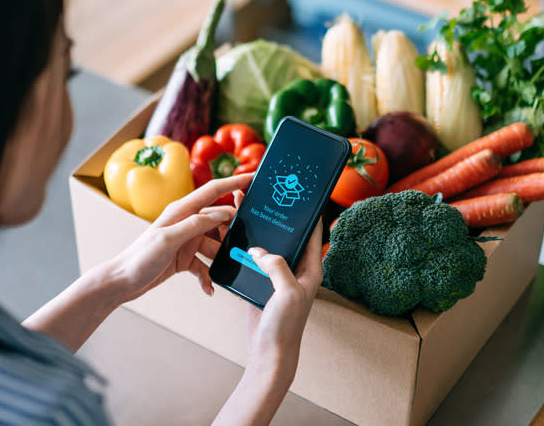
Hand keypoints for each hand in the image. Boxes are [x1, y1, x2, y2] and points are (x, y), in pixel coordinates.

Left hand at [110, 173, 252, 302]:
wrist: (122, 282)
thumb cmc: (140, 258)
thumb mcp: (169, 239)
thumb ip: (196, 224)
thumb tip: (224, 213)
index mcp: (181, 210)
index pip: (213, 191)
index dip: (234, 182)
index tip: (253, 178)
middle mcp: (186, 222)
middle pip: (219, 220)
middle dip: (234, 230)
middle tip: (249, 240)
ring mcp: (186, 240)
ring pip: (215, 245)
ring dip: (222, 258)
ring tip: (231, 268)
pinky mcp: (185, 258)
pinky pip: (204, 265)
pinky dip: (208, 277)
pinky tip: (210, 289)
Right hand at [212, 192, 323, 425]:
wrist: (269, 352)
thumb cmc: (286, 326)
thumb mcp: (287, 293)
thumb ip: (277, 267)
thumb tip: (259, 251)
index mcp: (310, 268)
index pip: (313, 232)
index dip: (308, 212)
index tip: (300, 191)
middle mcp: (296, 269)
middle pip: (286, 234)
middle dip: (275, 215)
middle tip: (262, 193)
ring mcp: (278, 276)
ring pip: (267, 245)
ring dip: (255, 230)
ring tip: (241, 208)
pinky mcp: (261, 283)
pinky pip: (252, 260)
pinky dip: (243, 248)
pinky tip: (231, 235)